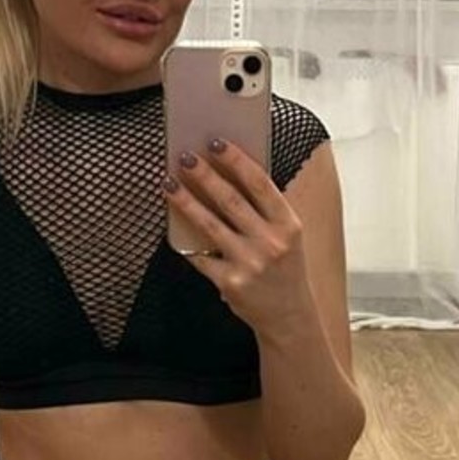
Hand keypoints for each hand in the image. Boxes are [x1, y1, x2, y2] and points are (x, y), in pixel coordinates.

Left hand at [165, 140, 313, 339]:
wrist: (290, 317)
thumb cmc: (285, 270)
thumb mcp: (288, 236)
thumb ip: (265, 209)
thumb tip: (227, 173)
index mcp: (288, 224)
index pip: (259, 183)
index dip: (236, 160)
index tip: (215, 142)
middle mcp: (270, 242)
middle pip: (230, 200)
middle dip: (204, 175)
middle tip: (185, 157)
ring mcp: (249, 263)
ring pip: (209, 224)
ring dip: (186, 201)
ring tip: (169, 183)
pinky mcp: (230, 282)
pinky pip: (200, 255)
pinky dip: (185, 241)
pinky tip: (172, 224)